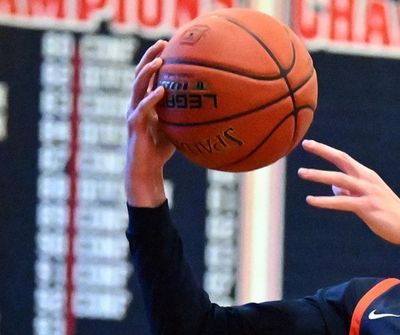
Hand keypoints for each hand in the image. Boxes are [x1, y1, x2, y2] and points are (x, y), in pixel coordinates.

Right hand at [124, 40, 174, 206]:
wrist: (146, 170)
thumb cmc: (161, 149)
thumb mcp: (177, 127)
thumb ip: (185, 114)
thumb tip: (210, 106)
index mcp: (145, 102)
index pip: (148, 75)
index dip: (155, 58)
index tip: (168, 44)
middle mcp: (137, 103)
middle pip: (140, 74)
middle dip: (150, 56)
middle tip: (161, 43)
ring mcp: (133, 113)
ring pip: (137, 87)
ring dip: (147, 73)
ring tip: (159, 61)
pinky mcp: (134, 126)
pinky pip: (142, 109)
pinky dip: (151, 99)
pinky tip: (161, 91)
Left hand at [298, 140, 399, 258]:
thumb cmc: (388, 214)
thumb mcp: (369, 199)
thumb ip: (351, 192)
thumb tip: (333, 188)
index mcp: (367, 176)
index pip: (344, 158)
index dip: (326, 150)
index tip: (310, 144)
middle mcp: (367, 179)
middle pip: (342, 160)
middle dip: (323, 151)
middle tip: (305, 144)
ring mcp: (368, 192)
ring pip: (339, 179)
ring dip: (319, 175)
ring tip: (302, 173)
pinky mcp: (367, 207)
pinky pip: (342, 202)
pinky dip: (325, 201)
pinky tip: (311, 200)